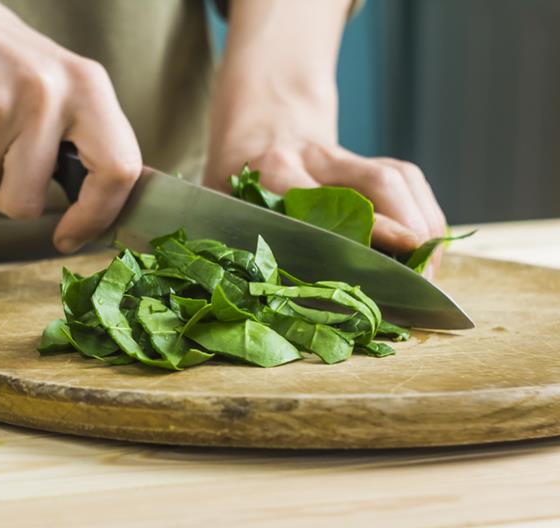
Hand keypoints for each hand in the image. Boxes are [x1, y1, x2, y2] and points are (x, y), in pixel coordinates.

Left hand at [205, 131, 447, 275]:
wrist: (257, 121)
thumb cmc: (230, 178)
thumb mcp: (215, 204)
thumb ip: (228, 239)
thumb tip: (242, 287)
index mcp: (273, 172)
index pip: (329, 201)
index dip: (371, 225)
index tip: (401, 249)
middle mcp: (314, 159)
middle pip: (379, 182)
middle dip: (410, 227)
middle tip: (420, 279)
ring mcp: (344, 156)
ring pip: (400, 177)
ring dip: (425, 221)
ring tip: (430, 268)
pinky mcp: (366, 159)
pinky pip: (407, 180)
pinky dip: (425, 212)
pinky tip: (429, 245)